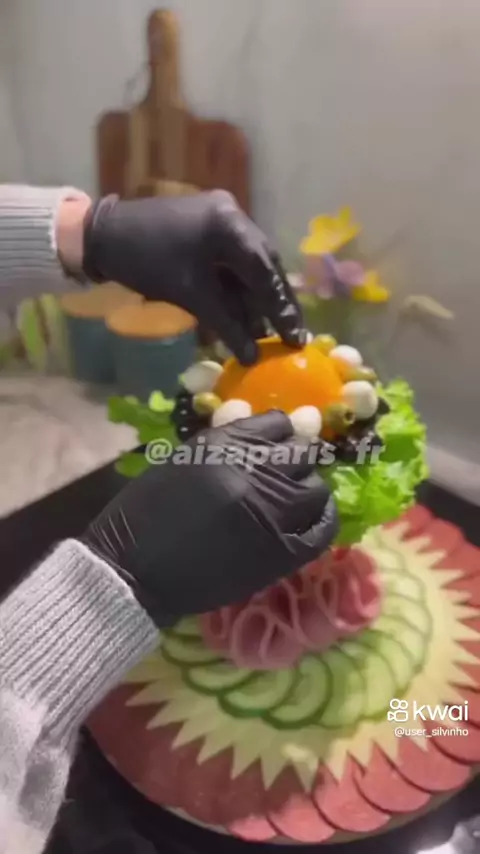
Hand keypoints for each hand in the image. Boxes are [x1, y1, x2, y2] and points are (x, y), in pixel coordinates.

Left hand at [82, 190, 304, 364]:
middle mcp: (233, 216)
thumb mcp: (189, 295)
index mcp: (231, 226)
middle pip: (263, 267)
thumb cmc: (146, 261)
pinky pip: (231, 262)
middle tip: (290, 337)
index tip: (295, 338)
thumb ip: (225, 324)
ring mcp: (221, 218)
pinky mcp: (208, 227)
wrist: (102, 235)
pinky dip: (236, 289)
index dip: (281, 309)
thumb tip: (251, 356)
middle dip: (273, 305)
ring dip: (253, 300)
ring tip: (265, 335)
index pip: (265, 273)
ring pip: (247, 267)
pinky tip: (242, 316)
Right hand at [83, 412, 337, 626]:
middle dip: (296, 458)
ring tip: (295, 497)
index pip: (276, 424)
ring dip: (308, 488)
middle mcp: (253, 474)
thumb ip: (223, 446)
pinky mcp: (280, 553)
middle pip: (301, 453)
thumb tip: (264, 438)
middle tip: (287, 472)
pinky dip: (323, 518)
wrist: (132, 572)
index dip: (279, 433)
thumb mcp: (180, 462)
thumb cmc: (143, 514)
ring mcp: (271, 514)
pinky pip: (321, 529)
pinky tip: (314, 516)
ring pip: (315, 488)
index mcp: (223, 447)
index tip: (277, 443)